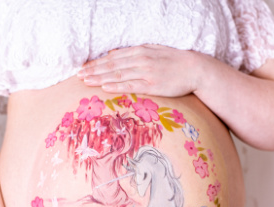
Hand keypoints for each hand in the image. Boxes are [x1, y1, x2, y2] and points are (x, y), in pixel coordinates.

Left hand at [78, 44, 201, 96]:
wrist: (195, 69)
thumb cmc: (174, 61)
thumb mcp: (153, 50)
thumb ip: (134, 53)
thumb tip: (114, 54)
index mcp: (139, 51)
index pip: (112, 58)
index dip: (96, 63)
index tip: (83, 68)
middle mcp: (140, 60)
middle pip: (111, 66)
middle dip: (93, 71)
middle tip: (78, 76)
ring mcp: (146, 72)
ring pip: (118, 75)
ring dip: (100, 78)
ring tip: (85, 82)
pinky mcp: (152, 85)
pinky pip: (131, 85)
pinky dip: (116, 86)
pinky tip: (104, 87)